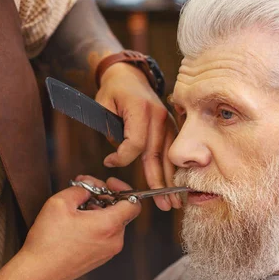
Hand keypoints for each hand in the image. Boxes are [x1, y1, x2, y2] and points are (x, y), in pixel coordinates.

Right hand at [18, 175, 140, 279]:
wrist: (38, 272)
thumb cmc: (48, 240)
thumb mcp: (61, 202)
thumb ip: (80, 189)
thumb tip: (89, 188)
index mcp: (109, 226)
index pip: (134, 204)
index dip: (123, 189)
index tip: (108, 184)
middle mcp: (114, 241)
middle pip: (121, 212)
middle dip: (104, 197)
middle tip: (85, 190)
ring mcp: (108, 252)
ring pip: (112, 224)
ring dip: (98, 211)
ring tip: (77, 206)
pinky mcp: (99, 259)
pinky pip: (105, 236)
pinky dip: (96, 225)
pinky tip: (76, 222)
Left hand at [95, 62, 180, 210]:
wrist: (129, 75)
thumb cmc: (113, 91)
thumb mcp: (103, 105)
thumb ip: (110, 129)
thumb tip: (120, 154)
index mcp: (140, 108)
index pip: (136, 143)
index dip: (122, 157)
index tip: (109, 162)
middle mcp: (158, 116)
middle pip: (158, 154)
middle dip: (159, 182)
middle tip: (163, 204)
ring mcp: (168, 121)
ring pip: (169, 156)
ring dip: (171, 180)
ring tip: (174, 202)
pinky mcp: (171, 126)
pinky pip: (173, 151)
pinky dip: (174, 169)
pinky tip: (176, 185)